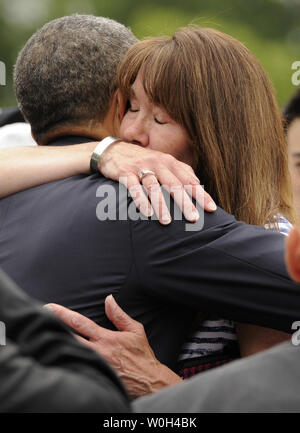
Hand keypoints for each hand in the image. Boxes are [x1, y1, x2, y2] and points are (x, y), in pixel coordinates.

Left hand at [45, 296, 181, 397]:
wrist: (148, 381)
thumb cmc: (142, 355)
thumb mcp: (135, 330)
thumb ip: (119, 315)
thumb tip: (109, 299)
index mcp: (105, 338)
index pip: (79, 322)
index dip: (62, 313)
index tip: (49, 307)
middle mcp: (96, 351)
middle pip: (68, 337)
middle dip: (53, 326)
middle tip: (39, 318)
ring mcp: (93, 364)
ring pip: (69, 351)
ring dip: (57, 342)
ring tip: (44, 334)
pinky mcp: (94, 375)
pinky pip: (76, 365)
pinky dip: (66, 358)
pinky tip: (57, 355)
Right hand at [99, 141, 216, 224]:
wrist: (113, 150)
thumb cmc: (143, 161)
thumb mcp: (163, 162)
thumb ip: (180, 172)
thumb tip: (198, 185)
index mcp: (170, 162)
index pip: (190, 180)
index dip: (201, 195)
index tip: (212, 209)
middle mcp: (158, 163)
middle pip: (174, 184)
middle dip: (185, 202)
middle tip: (193, 219)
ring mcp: (141, 167)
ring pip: (154, 187)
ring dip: (161, 205)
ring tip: (167, 222)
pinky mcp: (125, 172)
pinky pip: (134, 187)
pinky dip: (140, 200)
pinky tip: (146, 212)